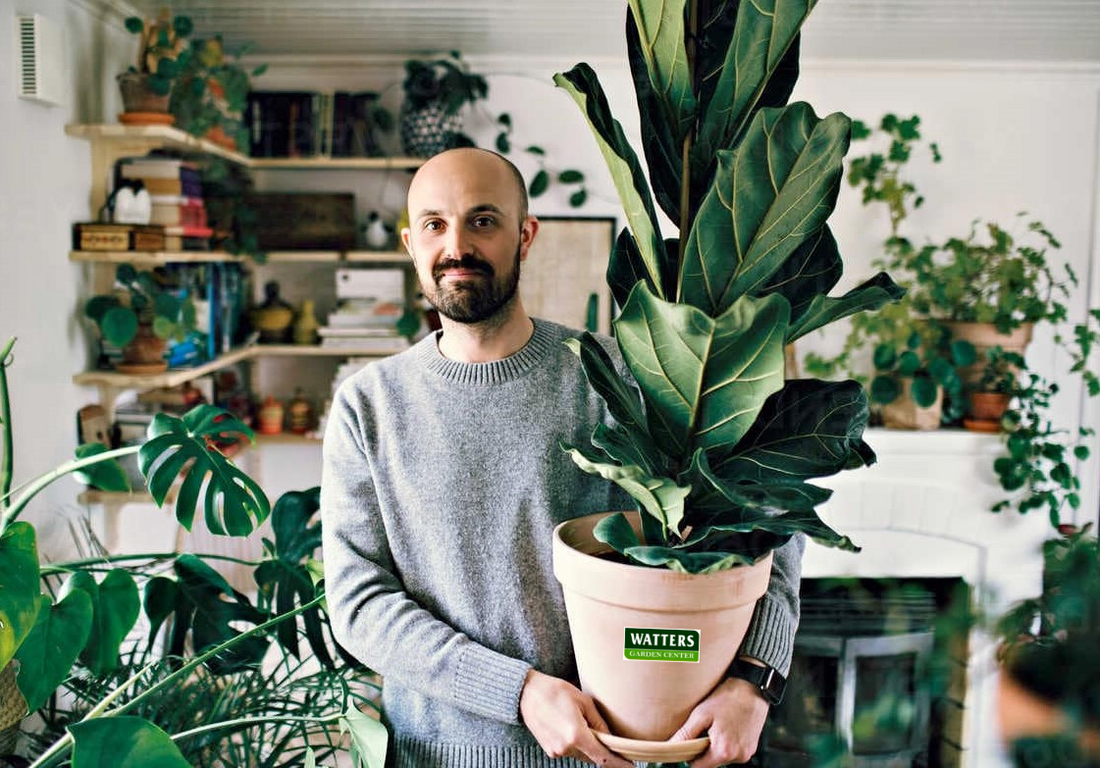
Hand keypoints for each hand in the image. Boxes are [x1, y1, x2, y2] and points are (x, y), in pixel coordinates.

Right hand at [519, 670, 633, 766]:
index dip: (619, 764)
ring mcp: (556, 751)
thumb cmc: (555, 691)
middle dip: (603, 751)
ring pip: (582, 755)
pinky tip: (574, 728)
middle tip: (612, 740)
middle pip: (593, 757)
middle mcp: (566, 748)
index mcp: (576, 735)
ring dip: (589, 747)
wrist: (526, 693)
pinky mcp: (550, 750)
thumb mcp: (583, 701)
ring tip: (586, 726)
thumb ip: (599, 722)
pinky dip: (577, 745)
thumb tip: (612, 737)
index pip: (603, 758)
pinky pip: (570, 752)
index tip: (631, 766)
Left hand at [671, 677, 769, 766]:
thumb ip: (686, 734)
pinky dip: (727, 743)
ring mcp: (746, 753)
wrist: (753, 688)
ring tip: (717, 726)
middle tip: (704, 729)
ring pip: (722, 758)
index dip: (691, 756)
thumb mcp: (702, 714)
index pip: (699, 767)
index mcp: (724, 751)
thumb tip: (671, 746)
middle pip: (711, 763)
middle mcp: (738, 756)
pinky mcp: (751, 748)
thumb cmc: (728, 698)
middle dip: (704, 749)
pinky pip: (733, 752)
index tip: (690, 742)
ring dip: (716, 747)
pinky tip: (727, 727)